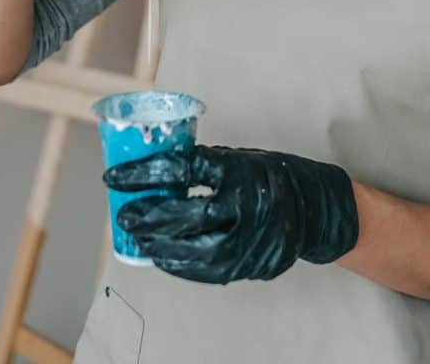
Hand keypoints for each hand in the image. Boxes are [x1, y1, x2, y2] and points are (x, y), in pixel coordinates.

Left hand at [103, 143, 358, 283]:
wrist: (313, 208)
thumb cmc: (272, 175)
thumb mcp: (240, 157)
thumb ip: (204, 164)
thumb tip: (157, 168)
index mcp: (239, 171)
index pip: (181, 170)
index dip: (144, 173)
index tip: (116, 176)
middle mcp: (244, 207)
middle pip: (183, 215)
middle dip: (147, 216)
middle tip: (125, 214)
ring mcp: (246, 242)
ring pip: (190, 249)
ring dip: (157, 246)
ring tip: (137, 238)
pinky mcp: (246, 267)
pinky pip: (203, 271)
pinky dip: (178, 265)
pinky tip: (161, 258)